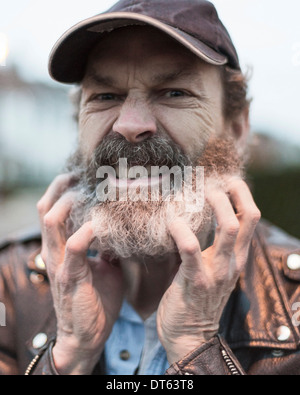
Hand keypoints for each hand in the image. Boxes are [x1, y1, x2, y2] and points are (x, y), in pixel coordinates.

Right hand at [37, 175, 123, 374]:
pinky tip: (100, 222)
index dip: (64, 189)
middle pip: (46, 207)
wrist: (89, 335)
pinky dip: (86, 230)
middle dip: (60, 186)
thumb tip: (122, 230)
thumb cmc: (96, 301)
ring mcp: (59, 263)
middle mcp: (55, 251)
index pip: (54, 210)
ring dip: (68, 200)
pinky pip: (73, 246)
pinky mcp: (69, 276)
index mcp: (62, 248)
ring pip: (52, 220)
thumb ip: (107, 247)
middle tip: (81, 173)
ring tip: (87, 189)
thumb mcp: (106, 267)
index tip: (83, 175)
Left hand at [157, 178, 260, 364]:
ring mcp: (218, 272)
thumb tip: (193, 216)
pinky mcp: (197, 281)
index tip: (224, 179)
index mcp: (237, 257)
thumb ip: (209, 246)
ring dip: (213, 204)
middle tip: (208, 183)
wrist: (189, 337)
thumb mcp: (211, 269)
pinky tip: (169, 221)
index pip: (251, 217)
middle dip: (232, 192)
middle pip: (247, 217)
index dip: (242, 193)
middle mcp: (233, 262)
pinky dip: (180, 230)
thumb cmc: (195, 299)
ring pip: (228, 228)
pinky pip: (191, 248)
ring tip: (194, 193)